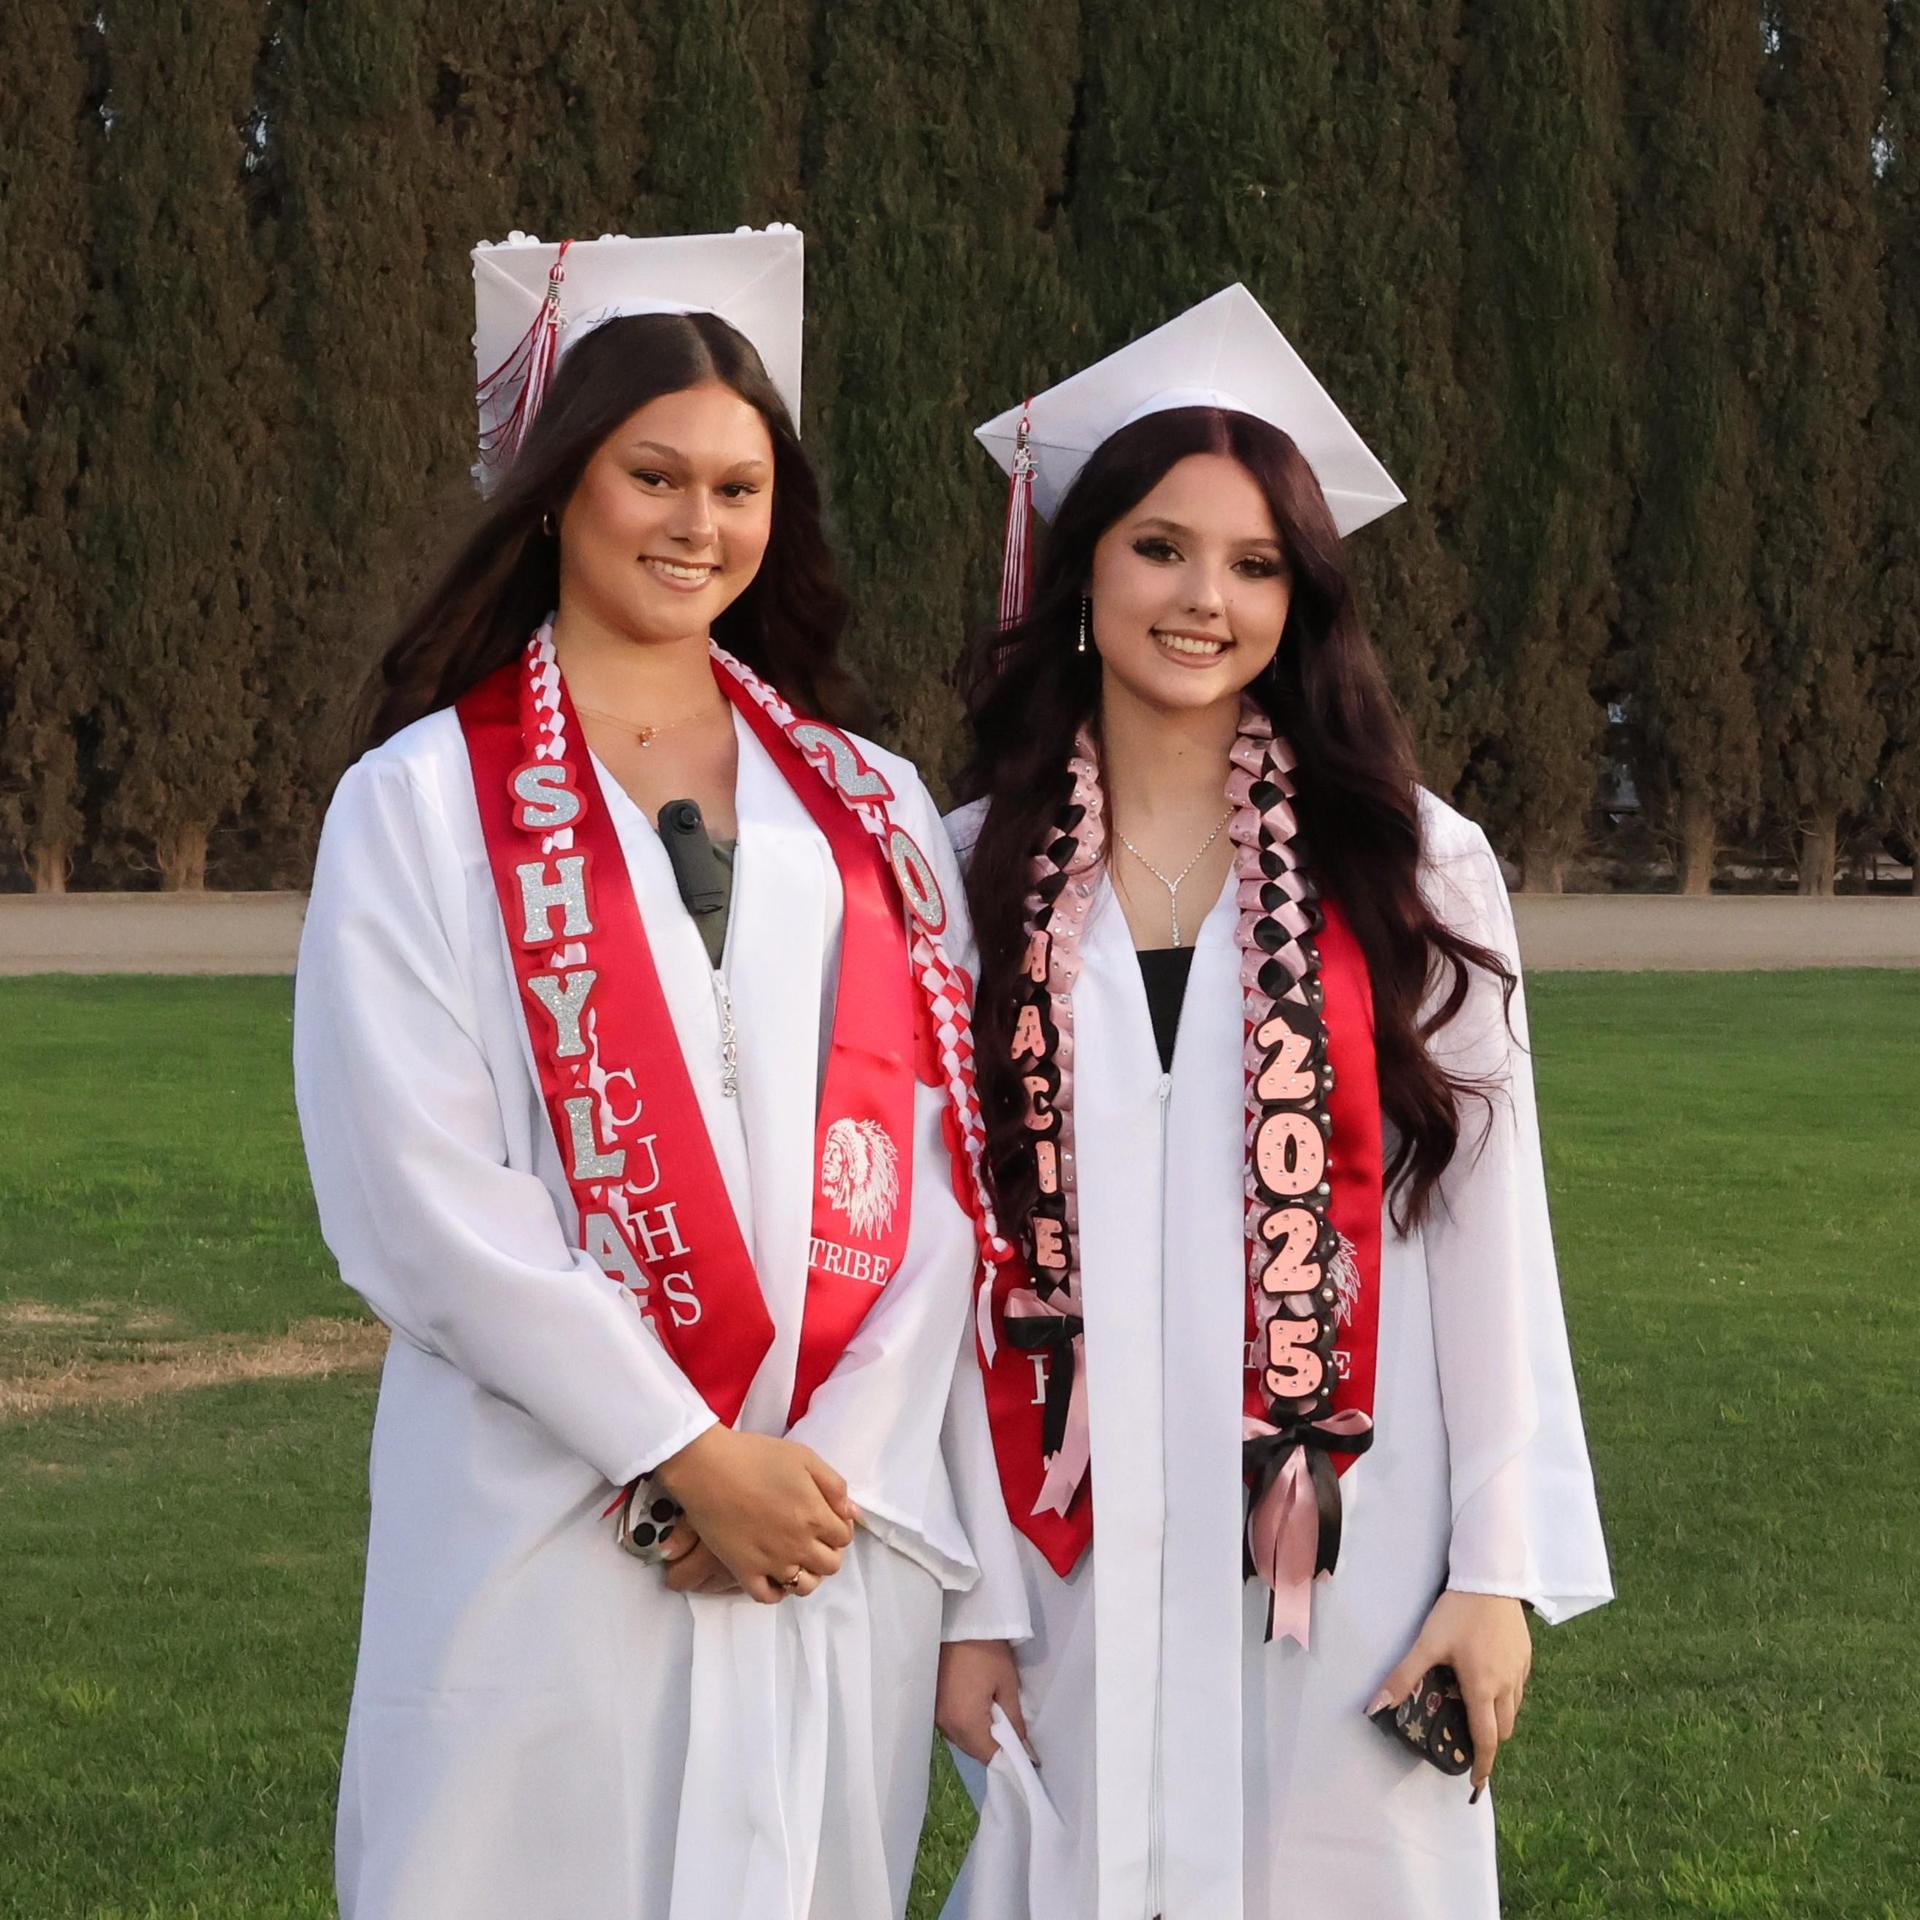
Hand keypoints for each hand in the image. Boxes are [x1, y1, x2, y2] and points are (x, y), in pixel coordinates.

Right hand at [651, 1425, 856, 1605]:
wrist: (707, 1467)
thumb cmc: (756, 1456)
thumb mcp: (804, 1457)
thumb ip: (834, 1486)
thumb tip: (852, 1513)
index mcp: (815, 1516)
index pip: (844, 1537)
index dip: (839, 1527)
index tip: (826, 1517)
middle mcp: (799, 1545)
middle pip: (830, 1565)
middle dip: (828, 1551)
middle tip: (812, 1536)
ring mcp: (771, 1562)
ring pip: (805, 1586)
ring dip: (808, 1573)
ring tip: (797, 1556)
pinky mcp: (744, 1571)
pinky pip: (768, 1596)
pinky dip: (777, 1590)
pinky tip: (775, 1574)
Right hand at [936, 1639, 1033, 1766]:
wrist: (958, 1621)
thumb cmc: (987, 1650)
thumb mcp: (1007, 1684)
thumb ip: (1015, 1721)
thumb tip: (1024, 1749)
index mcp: (965, 1723)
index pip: (988, 1757)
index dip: (1008, 1756)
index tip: (1022, 1749)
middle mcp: (945, 1725)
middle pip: (972, 1750)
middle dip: (992, 1745)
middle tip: (1009, 1725)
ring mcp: (935, 1714)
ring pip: (960, 1738)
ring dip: (977, 1734)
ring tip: (992, 1710)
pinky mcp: (931, 1702)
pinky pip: (951, 1724)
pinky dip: (965, 1722)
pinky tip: (974, 1703)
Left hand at [1368, 1591, 1531, 1799]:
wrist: (1490, 1580)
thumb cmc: (1457, 1613)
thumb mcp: (1427, 1644)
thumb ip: (1403, 1676)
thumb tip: (1376, 1705)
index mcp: (1482, 1688)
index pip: (1486, 1739)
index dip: (1481, 1765)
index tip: (1476, 1784)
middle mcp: (1506, 1686)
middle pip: (1504, 1730)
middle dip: (1488, 1741)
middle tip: (1468, 1741)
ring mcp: (1520, 1671)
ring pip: (1514, 1709)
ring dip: (1499, 1718)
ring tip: (1476, 1711)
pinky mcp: (1526, 1656)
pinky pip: (1519, 1688)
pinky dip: (1506, 1696)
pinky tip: (1488, 1680)